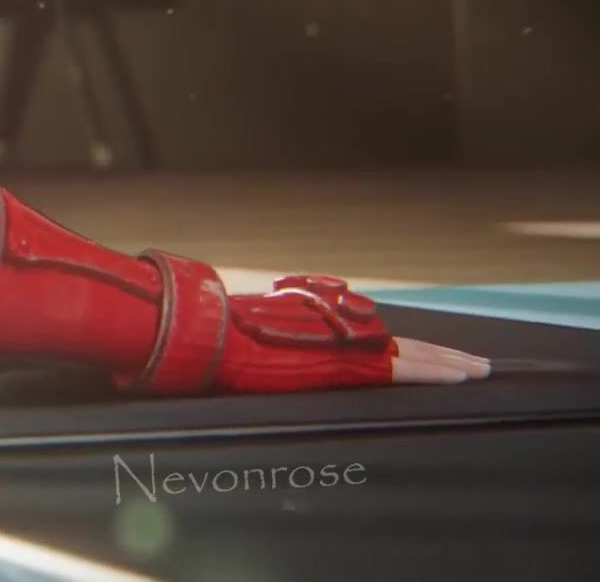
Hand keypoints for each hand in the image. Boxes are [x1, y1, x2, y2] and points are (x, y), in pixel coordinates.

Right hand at [213, 274, 490, 392]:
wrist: (234, 342)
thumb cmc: (246, 343)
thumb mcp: (276, 342)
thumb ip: (299, 344)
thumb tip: (293, 352)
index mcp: (337, 338)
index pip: (389, 346)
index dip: (420, 352)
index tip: (444, 359)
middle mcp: (352, 339)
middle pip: (412, 347)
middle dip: (449, 357)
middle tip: (482, 365)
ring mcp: (357, 350)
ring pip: (418, 355)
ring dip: (452, 363)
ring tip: (481, 371)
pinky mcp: (358, 365)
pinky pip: (406, 369)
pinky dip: (436, 372)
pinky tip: (461, 377)